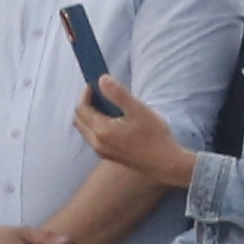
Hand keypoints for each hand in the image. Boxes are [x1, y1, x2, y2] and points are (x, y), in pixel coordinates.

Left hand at [69, 69, 197, 191]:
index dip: (85, 94)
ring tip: (104, 105)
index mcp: (101, 130)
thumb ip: (118, 94)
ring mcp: (101, 151)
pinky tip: (111, 121)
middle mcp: (96, 142)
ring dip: (89, 116)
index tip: (94, 84)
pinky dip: (95, 126)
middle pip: (79, 120)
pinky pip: (93, 138)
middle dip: (84, 104)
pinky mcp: (108, 156)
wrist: (164, 163)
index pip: (82, 108)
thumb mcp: (137, 109)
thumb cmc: (154, 135)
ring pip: (85, 130)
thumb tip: (102, 79)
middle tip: (97, 93)